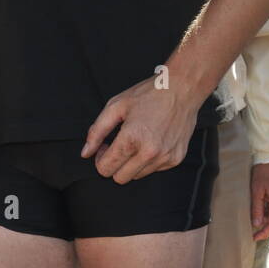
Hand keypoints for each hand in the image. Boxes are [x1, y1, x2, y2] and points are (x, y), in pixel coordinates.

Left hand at [82, 73, 203, 183]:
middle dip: (114, 165)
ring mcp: (164, 158)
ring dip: (132, 163)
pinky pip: (153, 170)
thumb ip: (97, 131)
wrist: (182, 90)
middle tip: (117, 147)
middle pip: (120, 178)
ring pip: (137, 176)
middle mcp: (149, 152)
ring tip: (136, 141)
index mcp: (131, 138)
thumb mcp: (116, 106)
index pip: (106, 169)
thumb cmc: (149, 95)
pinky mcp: (175, 159)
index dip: (100, 160)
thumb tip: (86, 153)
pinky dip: (148, 160)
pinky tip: (152, 141)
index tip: (104, 148)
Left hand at [249, 162, 268, 240]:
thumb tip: (257, 225)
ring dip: (265, 220)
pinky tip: (259, 212)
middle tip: (252, 233)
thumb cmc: (262, 174)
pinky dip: (267, 214)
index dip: (264, 233)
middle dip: (264, 228)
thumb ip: (257, 209)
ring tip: (253, 219)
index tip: (254, 238)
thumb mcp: (256, 192)